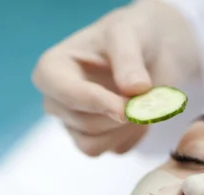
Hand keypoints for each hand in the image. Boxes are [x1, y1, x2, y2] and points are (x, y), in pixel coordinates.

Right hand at [32, 0, 198, 155]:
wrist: (152, 51)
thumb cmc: (133, 35)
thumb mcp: (130, 35)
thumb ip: (129, 60)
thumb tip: (134, 90)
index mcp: (51, 69)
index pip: (65, 95)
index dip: (98, 102)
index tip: (128, 106)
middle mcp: (56, 100)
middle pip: (85, 123)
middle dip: (121, 113)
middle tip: (146, 94)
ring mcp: (72, 124)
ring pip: (94, 145)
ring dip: (126, 128)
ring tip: (143, 102)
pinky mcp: (94, 140)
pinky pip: (112, 150)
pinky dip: (132, 136)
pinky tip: (140, 115)